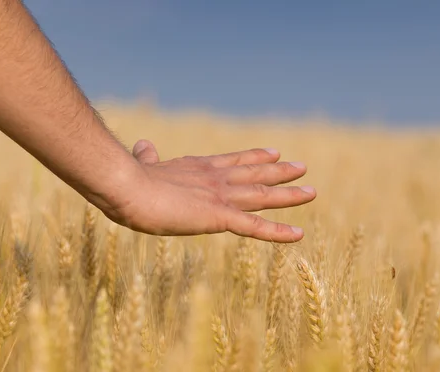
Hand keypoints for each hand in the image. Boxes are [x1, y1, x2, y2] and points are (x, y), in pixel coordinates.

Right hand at [107, 139, 316, 242]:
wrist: (128, 186)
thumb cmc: (130, 179)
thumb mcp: (144, 166)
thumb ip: (148, 157)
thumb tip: (143, 144)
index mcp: (198, 168)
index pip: (234, 161)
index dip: (255, 157)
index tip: (274, 152)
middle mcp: (216, 178)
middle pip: (255, 174)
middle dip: (280, 171)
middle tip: (302, 167)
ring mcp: (220, 196)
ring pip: (263, 196)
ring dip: (289, 195)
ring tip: (312, 192)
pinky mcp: (219, 217)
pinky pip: (255, 227)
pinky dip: (278, 232)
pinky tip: (298, 234)